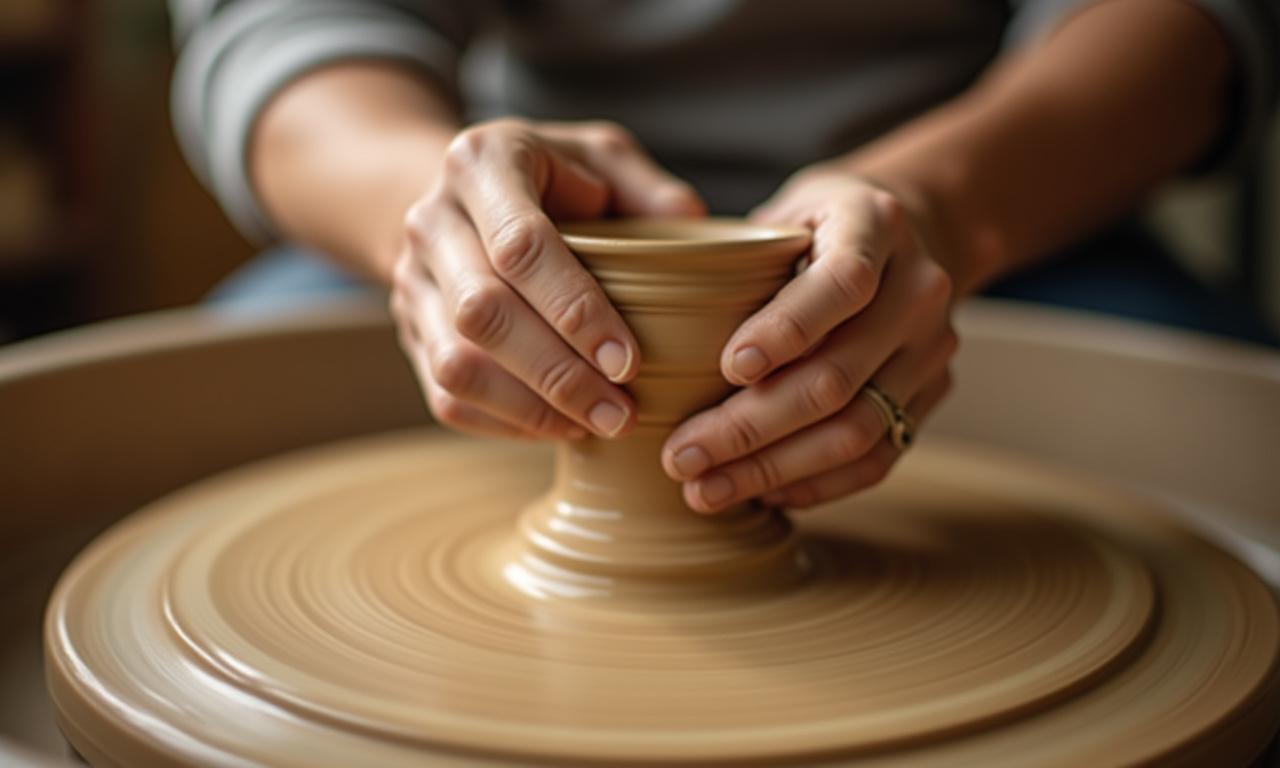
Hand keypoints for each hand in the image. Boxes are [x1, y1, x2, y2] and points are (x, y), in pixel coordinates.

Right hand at [391, 118, 704, 439]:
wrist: (466, 196)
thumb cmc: (554, 178)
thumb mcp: (603, 158)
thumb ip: (648, 189)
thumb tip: (691, 231)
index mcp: (482, 163)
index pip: (520, 247)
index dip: (575, 311)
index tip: (628, 360)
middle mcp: (433, 220)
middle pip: (483, 312)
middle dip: (557, 373)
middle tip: (620, 412)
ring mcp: (412, 279)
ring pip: (456, 362)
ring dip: (530, 407)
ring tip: (595, 425)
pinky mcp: (410, 330)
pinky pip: (446, 393)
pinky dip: (504, 422)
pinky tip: (560, 426)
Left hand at [660, 169, 956, 510]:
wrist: (906, 234)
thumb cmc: (811, 227)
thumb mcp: (777, 213)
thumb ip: (734, 259)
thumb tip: (649, 325)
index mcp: (875, 224)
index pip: (842, 283)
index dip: (786, 330)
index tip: (728, 367)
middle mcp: (918, 289)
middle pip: (837, 375)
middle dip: (750, 426)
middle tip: (681, 455)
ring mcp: (931, 347)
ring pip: (857, 428)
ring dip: (773, 469)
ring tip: (706, 489)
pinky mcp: (931, 395)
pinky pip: (878, 457)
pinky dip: (815, 484)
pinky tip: (761, 494)